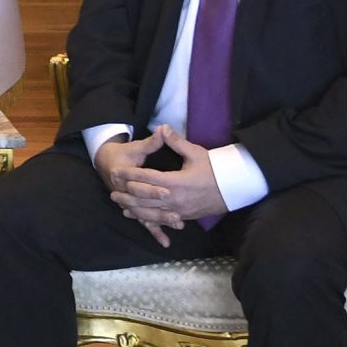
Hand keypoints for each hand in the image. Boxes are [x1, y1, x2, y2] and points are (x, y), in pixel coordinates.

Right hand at [93, 130, 175, 246]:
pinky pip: (145, 222)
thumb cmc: (123, 154)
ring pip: (145, 215)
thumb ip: (152, 141)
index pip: (141, 182)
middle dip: (161, 209)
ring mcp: (130, 202)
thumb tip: (164, 128)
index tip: (169, 190)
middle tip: (178, 213)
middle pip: (144, 203)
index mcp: (123, 174)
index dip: (154, 187)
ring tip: (178, 224)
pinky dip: (155, 232)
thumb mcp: (137, 146)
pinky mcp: (135, 209)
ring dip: (161, 221)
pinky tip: (166, 243)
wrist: (106, 163)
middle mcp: (125, 191)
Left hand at [108, 125, 227, 238]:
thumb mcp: (196, 153)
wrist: (234, 189)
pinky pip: (161, 219)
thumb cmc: (214, 169)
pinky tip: (137, 217)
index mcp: (176, 182)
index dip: (129, 175)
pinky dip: (147, 218)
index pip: (146, 178)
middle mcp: (175, 199)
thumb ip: (176, 142)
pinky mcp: (183, 217)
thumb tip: (162, 127)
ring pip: (150, 212)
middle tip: (111, 192)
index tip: (115, 171)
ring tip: (119, 205)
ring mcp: (179, 210)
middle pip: (144, 198)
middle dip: (127, 195)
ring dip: (134, 209)